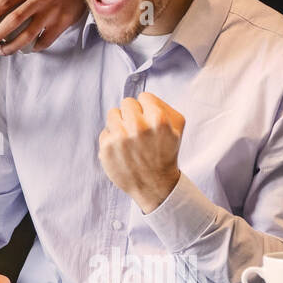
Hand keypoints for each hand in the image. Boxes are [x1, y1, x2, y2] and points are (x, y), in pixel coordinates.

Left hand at [97, 92, 184, 212]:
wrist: (155, 185)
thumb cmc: (166, 153)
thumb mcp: (177, 127)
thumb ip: (163, 106)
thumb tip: (142, 98)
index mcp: (157, 119)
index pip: (143, 97)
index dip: (147, 109)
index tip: (150, 122)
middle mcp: (137, 126)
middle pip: (127, 103)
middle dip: (133, 115)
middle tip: (139, 131)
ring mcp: (120, 138)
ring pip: (112, 113)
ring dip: (120, 124)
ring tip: (130, 140)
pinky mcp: (106, 148)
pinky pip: (105, 132)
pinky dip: (112, 140)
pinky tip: (123, 151)